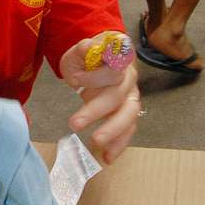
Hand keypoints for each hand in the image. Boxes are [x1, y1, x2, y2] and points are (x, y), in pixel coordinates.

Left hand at [59, 38, 140, 164]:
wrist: (95, 62)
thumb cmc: (87, 56)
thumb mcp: (80, 49)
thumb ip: (84, 48)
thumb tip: (89, 48)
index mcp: (121, 56)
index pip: (114, 67)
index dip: (96, 76)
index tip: (73, 80)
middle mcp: (130, 76)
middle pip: (118, 94)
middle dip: (96, 110)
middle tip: (74, 123)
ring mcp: (131, 95)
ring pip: (129, 113)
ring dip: (113, 130)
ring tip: (95, 143)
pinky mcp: (128, 112)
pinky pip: (129, 129)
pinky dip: (119, 144)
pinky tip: (107, 157)